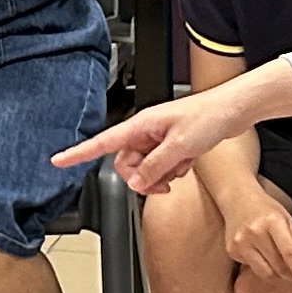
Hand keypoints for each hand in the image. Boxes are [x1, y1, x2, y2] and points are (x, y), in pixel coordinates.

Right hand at [56, 81, 256, 198]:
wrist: (233, 110)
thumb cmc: (208, 116)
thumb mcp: (180, 145)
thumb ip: (154, 165)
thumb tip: (135, 182)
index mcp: (141, 125)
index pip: (102, 142)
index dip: (78, 153)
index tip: (58, 161)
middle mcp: (145, 132)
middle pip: (126, 164)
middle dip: (142, 177)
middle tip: (164, 182)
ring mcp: (158, 139)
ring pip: (144, 168)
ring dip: (160, 175)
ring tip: (180, 169)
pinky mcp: (171, 144)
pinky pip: (160, 166)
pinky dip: (172, 170)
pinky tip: (186, 163)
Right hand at [224, 199, 291, 292]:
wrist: (238, 199)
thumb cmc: (266, 210)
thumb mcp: (288, 221)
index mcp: (273, 221)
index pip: (290, 252)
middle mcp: (254, 231)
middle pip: (278, 266)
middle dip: (290, 273)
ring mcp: (240, 241)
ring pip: (265, 273)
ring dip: (276, 273)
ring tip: (276, 259)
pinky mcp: (232, 250)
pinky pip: (252, 269)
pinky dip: (261, 265)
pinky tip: (259, 251)